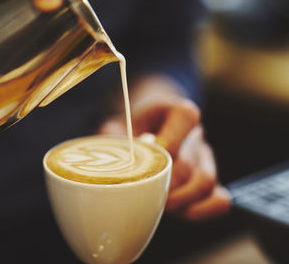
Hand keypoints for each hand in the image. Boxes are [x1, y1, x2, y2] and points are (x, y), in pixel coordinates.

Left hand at [98, 75, 230, 220]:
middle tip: (144, 193)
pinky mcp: (209, 181)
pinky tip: (178, 211)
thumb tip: (106, 165)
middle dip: (165, 184)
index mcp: (177, 112)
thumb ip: (111, 139)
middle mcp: (196, 134)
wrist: (143, 132)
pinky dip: (200, 211)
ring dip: (179, 200)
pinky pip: (219, 200)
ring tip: (158, 205)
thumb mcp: (115, 127)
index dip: (169, 140)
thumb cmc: (128, 131)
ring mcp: (206, 159)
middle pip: (189, 163)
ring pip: (206, 182)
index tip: (149, 154)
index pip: (187, 117)